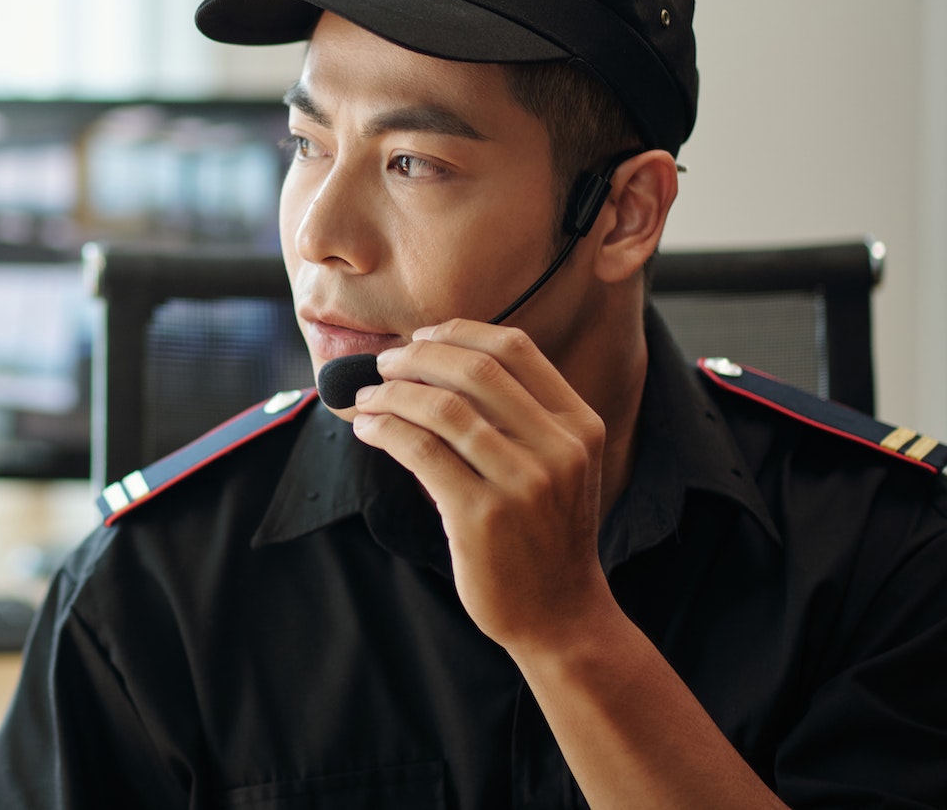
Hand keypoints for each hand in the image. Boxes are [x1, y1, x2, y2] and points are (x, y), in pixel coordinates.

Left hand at [350, 319, 613, 656]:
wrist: (560, 614)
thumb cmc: (544, 532)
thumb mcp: (557, 465)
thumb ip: (516, 415)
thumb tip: (430, 359)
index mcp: (578, 424)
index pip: (515, 349)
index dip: (459, 332)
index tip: (421, 338)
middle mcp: (558, 448)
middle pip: (474, 370)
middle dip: (416, 357)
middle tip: (383, 364)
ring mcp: (522, 483)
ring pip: (442, 408)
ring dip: (392, 394)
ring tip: (368, 399)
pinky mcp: (481, 516)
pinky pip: (420, 451)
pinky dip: (385, 430)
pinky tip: (368, 429)